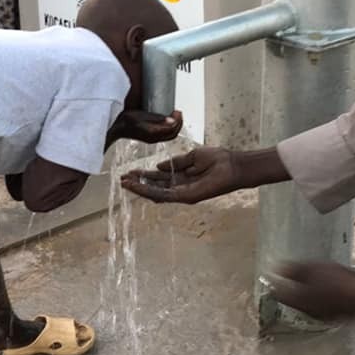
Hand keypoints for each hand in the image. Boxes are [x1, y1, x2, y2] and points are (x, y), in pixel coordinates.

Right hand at [112, 109, 182, 143]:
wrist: (115, 129)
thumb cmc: (125, 122)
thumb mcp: (139, 116)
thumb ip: (154, 118)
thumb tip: (171, 121)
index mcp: (154, 134)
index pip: (173, 130)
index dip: (178, 121)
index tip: (177, 111)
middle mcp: (154, 138)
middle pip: (173, 134)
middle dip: (179, 123)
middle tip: (177, 112)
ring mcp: (152, 139)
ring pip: (169, 134)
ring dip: (174, 125)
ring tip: (173, 115)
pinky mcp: (149, 137)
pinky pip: (164, 134)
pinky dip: (169, 127)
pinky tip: (166, 119)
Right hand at [121, 146, 239, 203]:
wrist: (232, 166)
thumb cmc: (218, 160)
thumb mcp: (193, 157)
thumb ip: (176, 162)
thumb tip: (159, 165)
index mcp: (181, 176)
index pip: (158, 178)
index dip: (144, 175)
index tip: (130, 171)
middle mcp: (180, 187)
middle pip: (154, 187)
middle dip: (138, 183)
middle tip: (122, 179)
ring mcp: (182, 193)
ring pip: (155, 193)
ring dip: (139, 189)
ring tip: (125, 183)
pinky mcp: (185, 197)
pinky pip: (164, 195)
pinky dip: (149, 191)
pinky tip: (138, 186)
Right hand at [267, 262, 354, 319]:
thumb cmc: (333, 300)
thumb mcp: (304, 301)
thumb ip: (286, 295)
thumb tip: (271, 289)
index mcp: (306, 267)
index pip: (285, 268)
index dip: (277, 277)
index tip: (274, 285)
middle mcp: (320, 264)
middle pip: (302, 272)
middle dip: (297, 283)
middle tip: (293, 296)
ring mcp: (337, 270)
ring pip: (319, 278)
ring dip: (313, 288)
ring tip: (313, 303)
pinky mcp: (350, 279)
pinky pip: (332, 285)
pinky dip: (327, 292)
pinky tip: (332, 304)